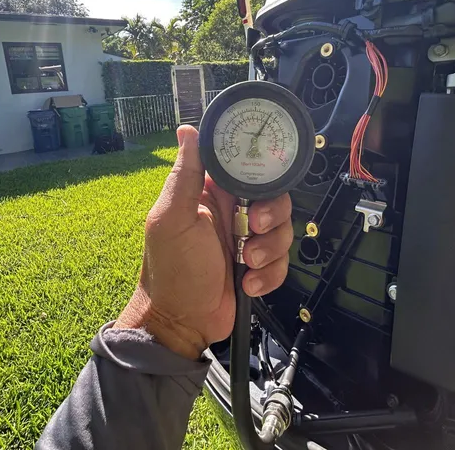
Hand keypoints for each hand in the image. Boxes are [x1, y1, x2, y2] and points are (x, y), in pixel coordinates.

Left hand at [114, 125, 292, 359]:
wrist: (180, 323)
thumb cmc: (170, 269)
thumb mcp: (173, 218)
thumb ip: (186, 175)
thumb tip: (187, 130)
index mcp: (211, 194)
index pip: (246, 168)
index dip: (260, 171)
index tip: (263, 182)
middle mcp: (233, 213)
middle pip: (274, 198)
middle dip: (272, 216)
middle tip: (254, 229)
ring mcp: (248, 240)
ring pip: (283, 230)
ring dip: (270, 249)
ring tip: (248, 263)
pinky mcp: (259, 267)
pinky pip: (283, 262)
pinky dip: (270, 275)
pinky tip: (248, 284)